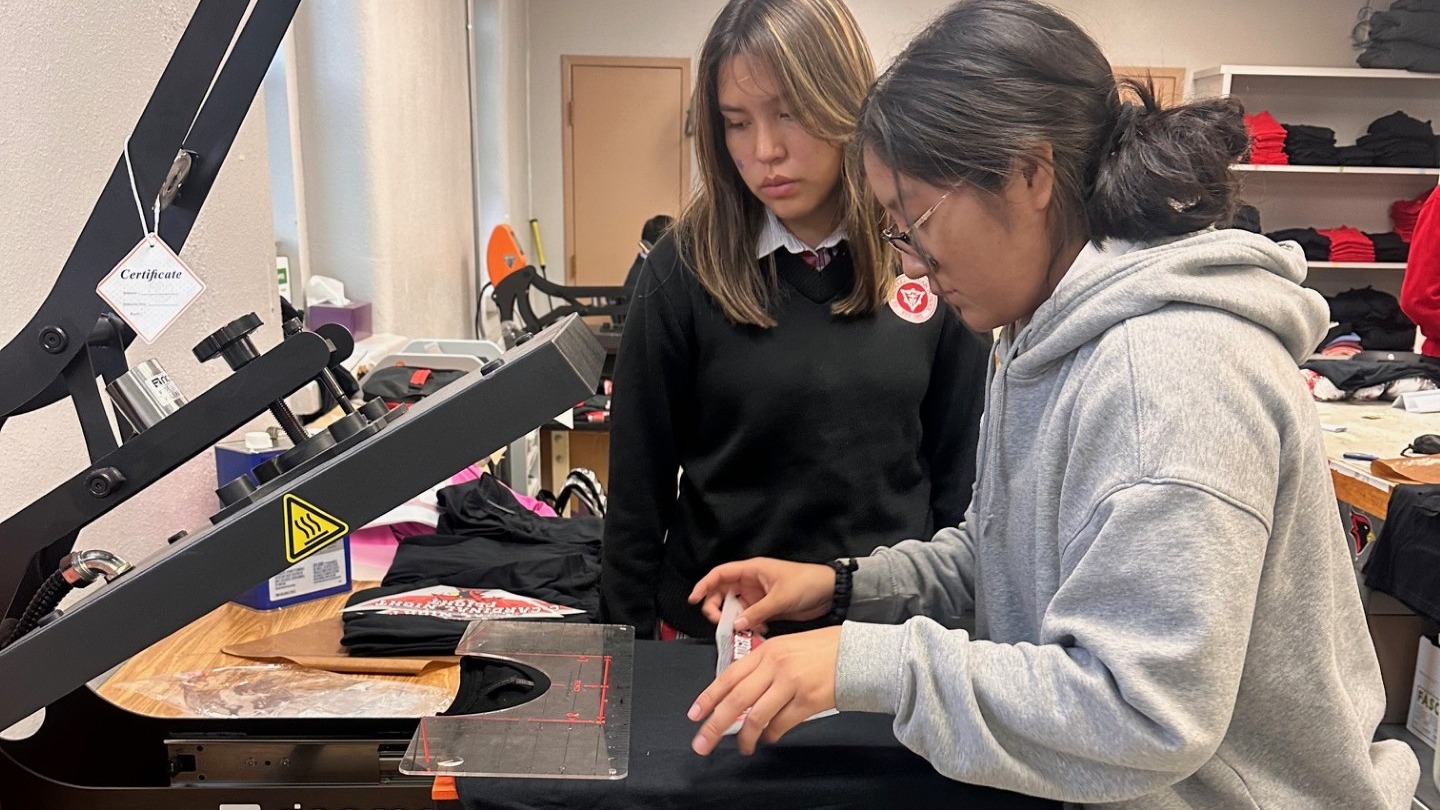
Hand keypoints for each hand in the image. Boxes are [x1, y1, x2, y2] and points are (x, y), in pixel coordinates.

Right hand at [688, 558, 834, 632]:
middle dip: (717, 608)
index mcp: (752, 570)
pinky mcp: (766, 608)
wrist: (830, 592)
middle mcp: (752, 582)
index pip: (720, 574)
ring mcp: (758, 596)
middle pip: (723, 593)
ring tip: (743, 629)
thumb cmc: (808, 582)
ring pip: (735, 608)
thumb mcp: (780, 598)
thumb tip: (737, 624)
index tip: (694, 599)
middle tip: (720, 622)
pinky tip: (758, 631)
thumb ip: (757, 612)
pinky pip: (749, 618)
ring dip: (735, 620)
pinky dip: (749, 626)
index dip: (704, 585)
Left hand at [688, 626, 841, 754]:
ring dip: (745, 737)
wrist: (856, 653)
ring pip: (756, 716)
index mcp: (767, 651)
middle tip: (702, 742)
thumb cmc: (823, 651)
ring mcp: (791, 683)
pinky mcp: (807, 701)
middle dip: (715, 724)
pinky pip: (779, 725)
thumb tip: (740, 698)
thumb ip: (763, 668)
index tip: (695, 714)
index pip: (729, 676)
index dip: (708, 697)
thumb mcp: (787, 648)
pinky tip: (769, 738)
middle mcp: (775, 666)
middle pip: (736, 699)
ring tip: (744, 747)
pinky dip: (770, 735)